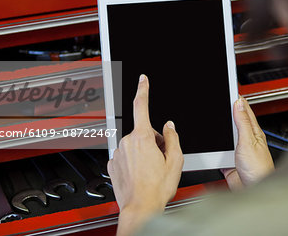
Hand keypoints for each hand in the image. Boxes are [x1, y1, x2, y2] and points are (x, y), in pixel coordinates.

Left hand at [108, 74, 183, 235]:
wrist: (140, 207)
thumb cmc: (156, 188)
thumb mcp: (175, 161)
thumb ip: (172, 138)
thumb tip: (169, 127)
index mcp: (142, 138)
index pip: (141, 106)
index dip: (143, 90)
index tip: (142, 80)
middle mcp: (127, 143)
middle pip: (142, 132)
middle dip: (152, 141)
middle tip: (160, 159)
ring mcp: (118, 153)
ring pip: (133, 145)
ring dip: (142, 152)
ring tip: (149, 171)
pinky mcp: (112, 164)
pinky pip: (125, 156)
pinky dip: (133, 162)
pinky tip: (140, 174)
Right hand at [221, 97, 273, 190]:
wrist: (254, 190)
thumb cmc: (259, 169)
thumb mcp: (249, 141)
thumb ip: (243, 123)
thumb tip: (238, 103)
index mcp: (253, 132)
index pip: (244, 110)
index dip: (237, 100)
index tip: (229, 89)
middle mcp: (246, 140)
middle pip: (233, 122)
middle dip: (225, 112)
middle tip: (218, 101)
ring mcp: (237, 151)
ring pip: (225, 137)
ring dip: (220, 131)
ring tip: (213, 120)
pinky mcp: (229, 162)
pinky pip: (219, 152)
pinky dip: (214, 149)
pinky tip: (211, 145)